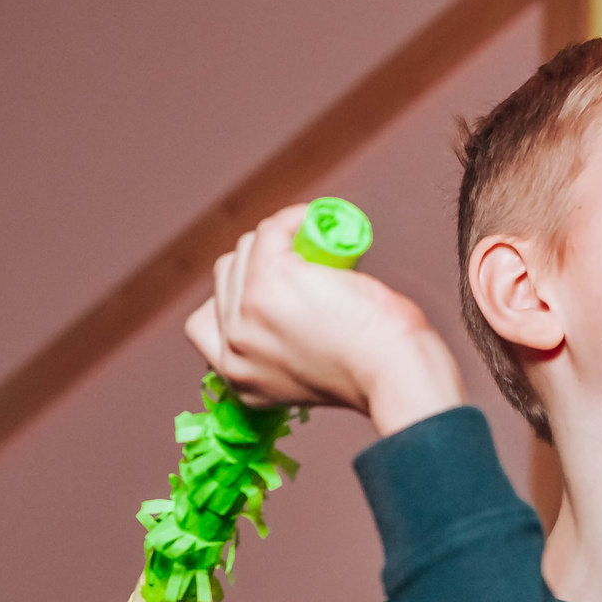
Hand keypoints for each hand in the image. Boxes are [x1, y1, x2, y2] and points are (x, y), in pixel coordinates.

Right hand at [183, 204, 464, 434]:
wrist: (396, 373)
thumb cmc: (375, 372)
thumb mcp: (308, 375)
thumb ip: (281, 354)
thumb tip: (284, 308)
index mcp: (239, 382)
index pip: (205, 325)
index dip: (234, 297)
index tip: (269, 288)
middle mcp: (232, 353)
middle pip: (224, 279)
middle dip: (258, 263)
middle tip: (303, 264)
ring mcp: (246, 315)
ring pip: (243, 252)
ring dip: (277, 240)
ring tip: (315, 245)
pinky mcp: (270, 281)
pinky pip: (270, 231)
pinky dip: (291, 219)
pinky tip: (313, 221)